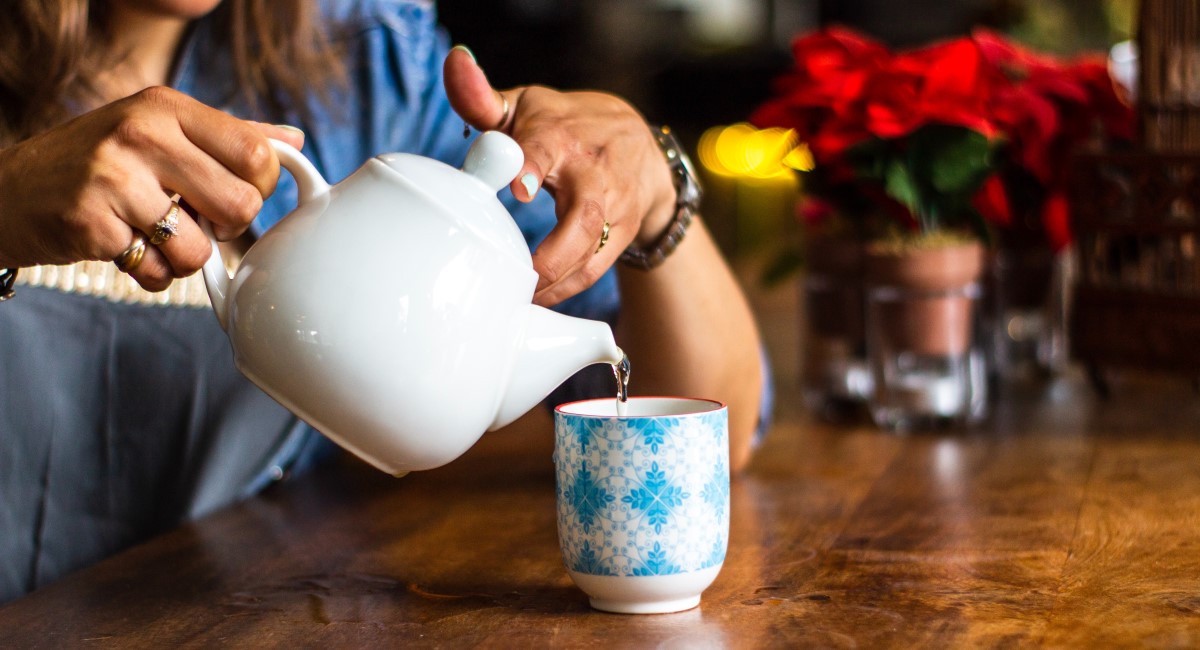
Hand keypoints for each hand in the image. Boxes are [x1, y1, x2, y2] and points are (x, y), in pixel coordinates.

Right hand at [0, 86, 303, 290]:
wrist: (8, 191)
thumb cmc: (98, 162)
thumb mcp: (160, 130)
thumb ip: (229, 136)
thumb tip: (293, 141)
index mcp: (166, 107)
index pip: (257, 156)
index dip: (259, 187)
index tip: (236, 193)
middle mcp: (140, 134)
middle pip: (241, 205)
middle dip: (227, 228)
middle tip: (198, 220)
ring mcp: (112, 179)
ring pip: (201, 249)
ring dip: (185, 258)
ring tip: (156, 236)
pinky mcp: (91, 224)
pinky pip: (158, 272)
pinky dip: (151, 273)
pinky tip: (127, 249)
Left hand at [443, 47, 675, 305]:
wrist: (640, 147)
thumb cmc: (566, 127)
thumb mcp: (526, 106)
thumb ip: (483, 97)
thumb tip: (455, 65)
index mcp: (561, 135)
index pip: (547, 146)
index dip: (532, 164)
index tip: (518, 188)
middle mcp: (594, 172)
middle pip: (582, 217)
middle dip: (552, 254)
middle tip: (517, 279)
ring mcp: (615, 208)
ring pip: (592, 253)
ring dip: (555, 284)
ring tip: (518, 302)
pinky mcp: (624, 235)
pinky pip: (596, 270)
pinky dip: (566, 291)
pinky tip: (536, 304)